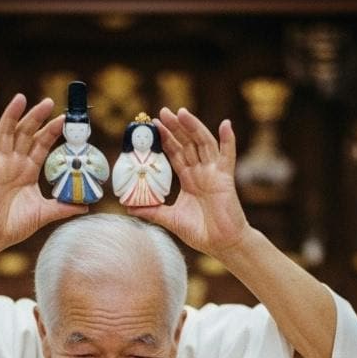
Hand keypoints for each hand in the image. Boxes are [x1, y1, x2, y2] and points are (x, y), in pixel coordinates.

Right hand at [0, 93, 85, 248]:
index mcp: (29, 169)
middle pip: (26, 133)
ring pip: (6, 133)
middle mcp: (14, 162)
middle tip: (49, 102)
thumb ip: (63, 207)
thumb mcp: (44, 213)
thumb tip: (86, 206)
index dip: (52, 130)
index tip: (65, 119)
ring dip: (12, 115)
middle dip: (37, 117)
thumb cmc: (15, 224)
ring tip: (21, 98)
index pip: (42, 144)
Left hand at [132, 107, 248, 259]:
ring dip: (194, 127)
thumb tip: (128, 207)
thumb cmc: (199, 232)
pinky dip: (228, 140)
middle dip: (175, 128)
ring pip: (203, 144)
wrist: (220, 245)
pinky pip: (228, 156)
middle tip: (163, 112)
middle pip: (187, 143)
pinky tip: (225, 124)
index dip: (165, 139)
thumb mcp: (169, 219)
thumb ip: (151, 211)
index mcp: (188, 179)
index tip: (153, 126)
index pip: (175, 153)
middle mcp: (201, 172)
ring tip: (182, 113)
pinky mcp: (225, 178)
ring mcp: (213, 173)